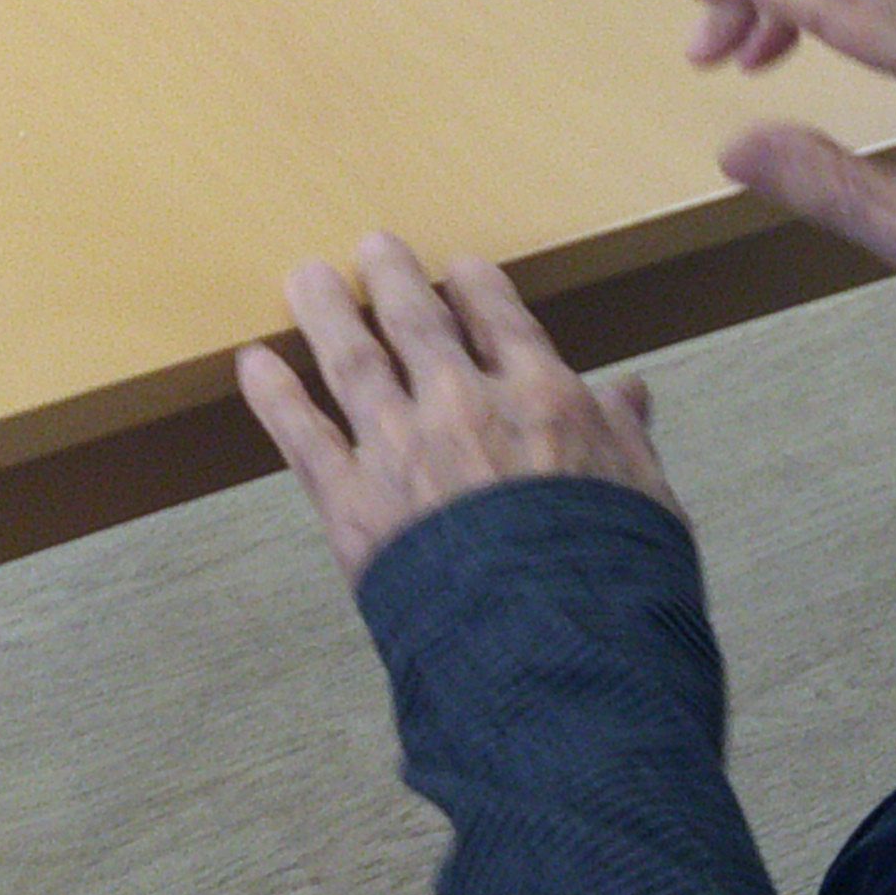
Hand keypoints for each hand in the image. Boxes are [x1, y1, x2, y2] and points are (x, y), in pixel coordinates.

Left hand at [238, 237, 677, 584]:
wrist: (551, 645)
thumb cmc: (611, 576)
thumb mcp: (643, 494)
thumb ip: (622, 436)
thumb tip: (625, 393)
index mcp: (540, 395)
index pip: (500, 318)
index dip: (476, 286)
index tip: (461, 268)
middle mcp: (463, 402)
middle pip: (415, 321)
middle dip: (390, 279)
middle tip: (371, 248)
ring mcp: (400, 446)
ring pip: (352, 358)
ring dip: (325, 312)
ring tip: (303, 277)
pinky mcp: (352, 501)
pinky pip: (302, 435)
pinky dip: (274, 396)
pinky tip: (252, 365)